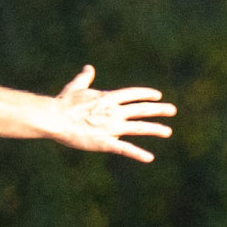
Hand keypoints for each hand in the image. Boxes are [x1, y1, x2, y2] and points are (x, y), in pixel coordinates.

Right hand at [51, 65, 175, 161]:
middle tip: (173, 110)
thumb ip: (85, 78)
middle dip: (159, 109)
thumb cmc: (62, 103)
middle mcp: (113, 111)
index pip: (132, 94)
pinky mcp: (104, 142)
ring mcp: (111, 127)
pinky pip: (125, 149)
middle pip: (141, 109)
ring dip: (155, 129)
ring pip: (138, 127)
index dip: (146, 94)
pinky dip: (138, 153)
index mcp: (108, 98)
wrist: (54, 117)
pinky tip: (149, 158)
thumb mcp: (75, 87)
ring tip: (168, 131)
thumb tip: (89, 68)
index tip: (158, 95)